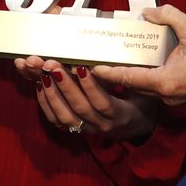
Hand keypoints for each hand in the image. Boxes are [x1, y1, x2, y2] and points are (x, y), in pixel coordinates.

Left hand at [14, 56, 156, 139]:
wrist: (136, 127)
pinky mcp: (78, 129)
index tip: (79, 67)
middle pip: (80, 109)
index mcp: (120, 115)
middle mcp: (102, 125)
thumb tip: (117, 56)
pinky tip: (42, 86)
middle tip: (54, 67)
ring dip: (53, 96)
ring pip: (66, 118)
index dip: (90, 86)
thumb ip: (131, 78)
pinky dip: (47, 105)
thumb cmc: (141, 103)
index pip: (102, 102)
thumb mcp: (143, 91)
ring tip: (44, 76)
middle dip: (66, 87)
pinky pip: (58, 122)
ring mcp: (88, 129)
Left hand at [93, 4, 185, 104]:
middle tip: (99, 55)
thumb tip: (149, 12)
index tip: (88, 66)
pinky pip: (159, 82)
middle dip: (116, 70)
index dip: (106, 71)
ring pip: (146, 82)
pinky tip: (145, 56)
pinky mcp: (184, 91)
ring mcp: (176, 96)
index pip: (127, 78)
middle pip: (134, 82)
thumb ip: (168, 17)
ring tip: (118, 53)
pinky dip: (148, 71)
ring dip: (133, 70)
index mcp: (167, 83)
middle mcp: (168, 94)